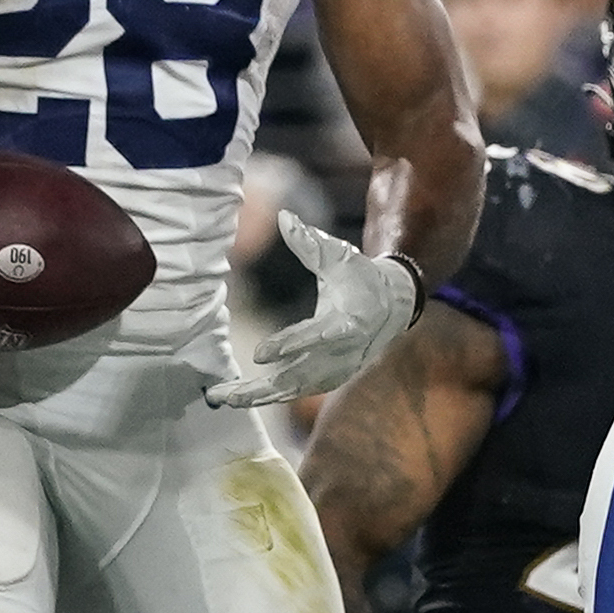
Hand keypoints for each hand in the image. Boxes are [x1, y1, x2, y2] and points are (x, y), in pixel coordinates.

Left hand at [207, 212, 416, 408]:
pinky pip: (297, 391)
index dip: (287, 346)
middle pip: (297, 376)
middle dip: (260, 387)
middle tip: (225, 393)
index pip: (314, 338)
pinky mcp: (331, 378)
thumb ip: (308, 242)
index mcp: (347, 321)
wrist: (391, 306)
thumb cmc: (360, 276)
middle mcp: (342, 353)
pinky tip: (242, 396)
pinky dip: (270, 396)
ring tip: (222, 396)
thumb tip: (283, 216)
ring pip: (293, 389)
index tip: (258, 355)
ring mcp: (338, 370)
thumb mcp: (338, 255)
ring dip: (258, 395)